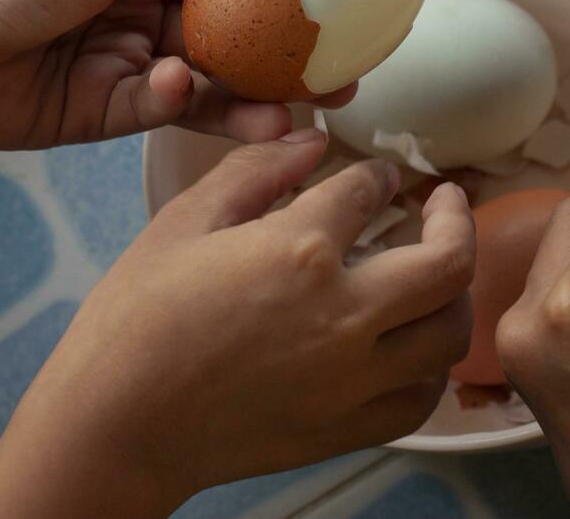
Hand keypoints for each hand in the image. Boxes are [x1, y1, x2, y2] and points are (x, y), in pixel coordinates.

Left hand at [0, 0, 352, 149]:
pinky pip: (164, 112)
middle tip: (344, 75)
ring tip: (301, 112)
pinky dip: (181, 104)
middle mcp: (150, 13)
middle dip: (286, 55)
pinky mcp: (110, 113)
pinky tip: (183, 92)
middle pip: (235, 35)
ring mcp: (134, 65)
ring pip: (212, 83)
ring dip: (254, 97)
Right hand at [0, 129, 474, 516]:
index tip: (377, 176)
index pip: (369, 192)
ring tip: (435, 271)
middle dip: (456, 220)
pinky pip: (421, 397)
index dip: (376, 175)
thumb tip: (311, 141)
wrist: (112, 428)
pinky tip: (410, 344)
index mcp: (300, 251)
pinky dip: (430, 365)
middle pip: (448, 262)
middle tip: (445, 203)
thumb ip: (256, 170)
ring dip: (454, 292)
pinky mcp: (345, 428)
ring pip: (451, 332)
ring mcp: (352, 380)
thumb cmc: (135, 322)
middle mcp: (344, 315)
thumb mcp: (185, 220)